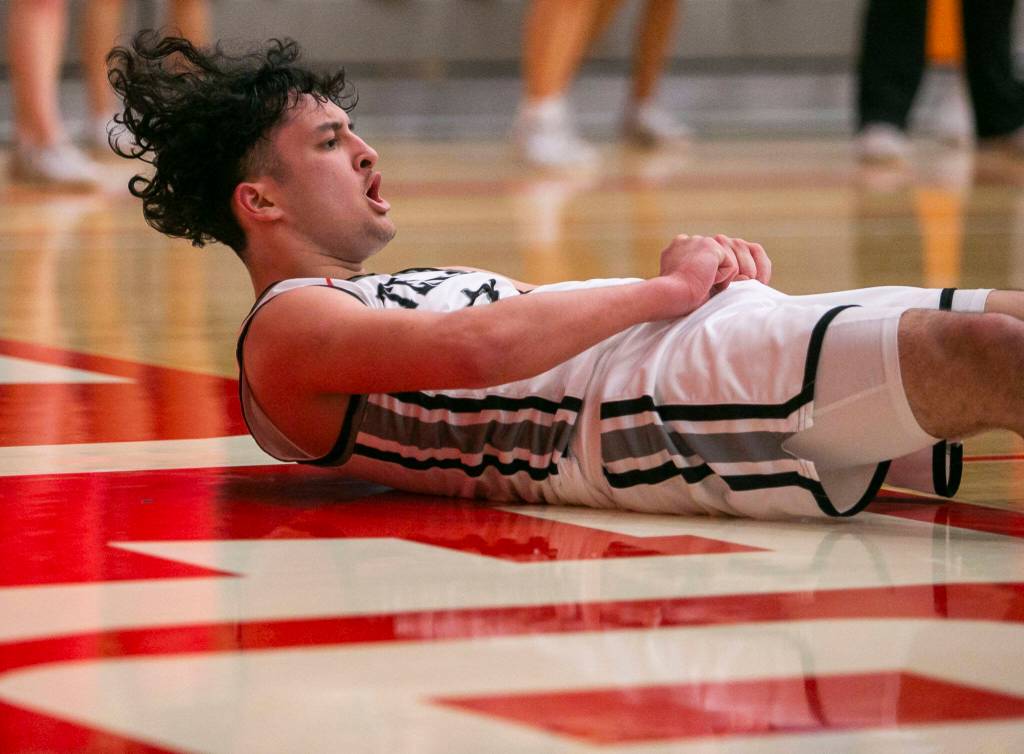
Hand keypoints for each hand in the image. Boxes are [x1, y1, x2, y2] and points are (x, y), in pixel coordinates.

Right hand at [656, 234, 772, 313]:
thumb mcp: (684, 284)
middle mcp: (685, 240)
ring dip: (716, 279)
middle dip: (712, 277)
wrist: (669, 296)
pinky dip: (722, 279)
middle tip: (696, 288)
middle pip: (714, 262)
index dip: (701, 278)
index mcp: (675, 249)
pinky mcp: (711, 247)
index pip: (701, 261)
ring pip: (723, 264)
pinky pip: (731, 266)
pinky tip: (705, 281)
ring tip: (698, 284)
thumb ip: (696, 274)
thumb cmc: (674, 300)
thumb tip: (715, 282)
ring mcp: (698, 241)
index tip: (689, 288)